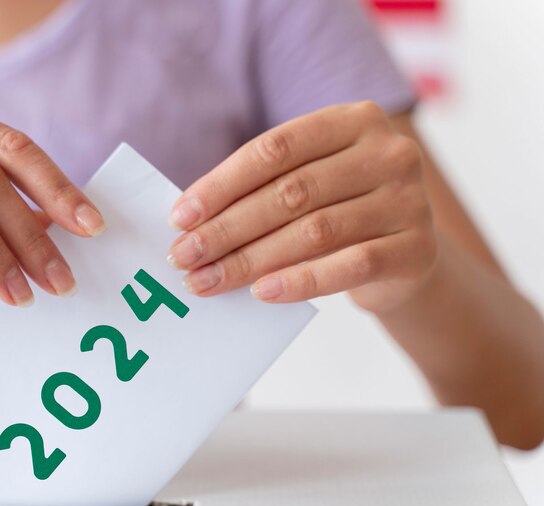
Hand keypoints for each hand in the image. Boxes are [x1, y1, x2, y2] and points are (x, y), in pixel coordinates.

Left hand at [167, 102, 436, 313]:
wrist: (406, 256)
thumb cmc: (340, 212)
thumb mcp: (309, 183)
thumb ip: (262, 188)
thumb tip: (189, 220)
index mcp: (353, 120)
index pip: (275, 149)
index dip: (222, 183)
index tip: (180, 217)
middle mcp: (388, 153)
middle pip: (290, 192)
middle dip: (227, 228)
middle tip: (183, 256)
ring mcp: (409, 201)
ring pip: (314, 231)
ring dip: (250, 260)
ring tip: (208, 280)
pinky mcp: (417, 250)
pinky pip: (349, 266)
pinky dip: (301, 281)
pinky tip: (261, 292)